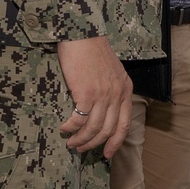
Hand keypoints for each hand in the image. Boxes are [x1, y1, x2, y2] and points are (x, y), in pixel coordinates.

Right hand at [57, 35, 132, 159]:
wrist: (82, 34)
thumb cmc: (92, 51)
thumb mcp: (111, 71)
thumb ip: (111, 90)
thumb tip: (102, 112)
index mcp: (125, 89)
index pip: (124, 124)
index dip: (115, 142)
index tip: (107, 154)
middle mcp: (117, 94)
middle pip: (108, 130)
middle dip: (93, 144)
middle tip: (80, 149)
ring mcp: (103, 94)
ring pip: (93, 128)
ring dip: (80, 139)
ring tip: (70, 142)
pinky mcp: (86, 93)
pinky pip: (79, 119)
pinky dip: (70, 128)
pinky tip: (64, 128)